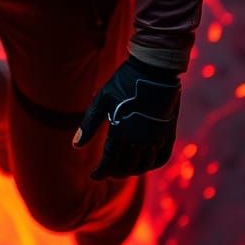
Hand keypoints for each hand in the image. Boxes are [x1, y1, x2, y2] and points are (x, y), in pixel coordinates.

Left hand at [72, 56, 181, 178]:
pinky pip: (161, 158)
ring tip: (122, 168)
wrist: (154, 68)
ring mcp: (157, 138)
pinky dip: (151, 164)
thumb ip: (89, 124)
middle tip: (106, 171)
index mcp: (122, 132)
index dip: (100, 172)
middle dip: (114, 172)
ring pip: (144, 166)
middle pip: (126, 168)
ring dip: (131, 170)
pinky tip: (143, 162)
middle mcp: (141, 139)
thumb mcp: (102, 99)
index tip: (93, 175)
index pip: (109, 163)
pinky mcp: (169, 132)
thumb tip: (75, 146)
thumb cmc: (124, 81)